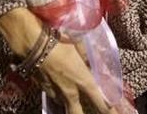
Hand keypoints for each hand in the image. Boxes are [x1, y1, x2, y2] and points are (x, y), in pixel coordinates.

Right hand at [0, 8, 117, 113]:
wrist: (32, 43)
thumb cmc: (59, 41)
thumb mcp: (80, 44)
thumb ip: (89, 56)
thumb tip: (99, 59)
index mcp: (82, 80)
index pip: (100, 101)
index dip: (109, 110)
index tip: (114, 113)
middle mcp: (69, 90)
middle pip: (76, 113)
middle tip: (85, 113)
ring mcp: (54, 90)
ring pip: (63, 104)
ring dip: (69, 104)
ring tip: (73, 103)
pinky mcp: (42, 87)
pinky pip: (53, 95)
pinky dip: (57, 94)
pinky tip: (58, 88)